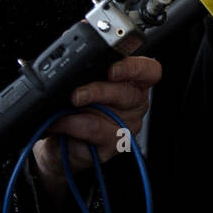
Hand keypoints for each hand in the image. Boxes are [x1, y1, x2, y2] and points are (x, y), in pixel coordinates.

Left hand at [31, 55, 160, 195]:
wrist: (62, 138)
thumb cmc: (76, 106)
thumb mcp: (82, 83)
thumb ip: (87, 74)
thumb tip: (76, 70)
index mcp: (134, 82)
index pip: (149, 71)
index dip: (134, 68)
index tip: (112, 70)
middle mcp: (136, 103)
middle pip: (129, 94)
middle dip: (100, 91)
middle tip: (77, 94)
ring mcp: (128, 126)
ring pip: (110, 114)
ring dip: (82, 110)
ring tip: (64, 109)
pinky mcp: (114, 144)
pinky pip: (94, 131)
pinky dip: (73, 125)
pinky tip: (63, 123)